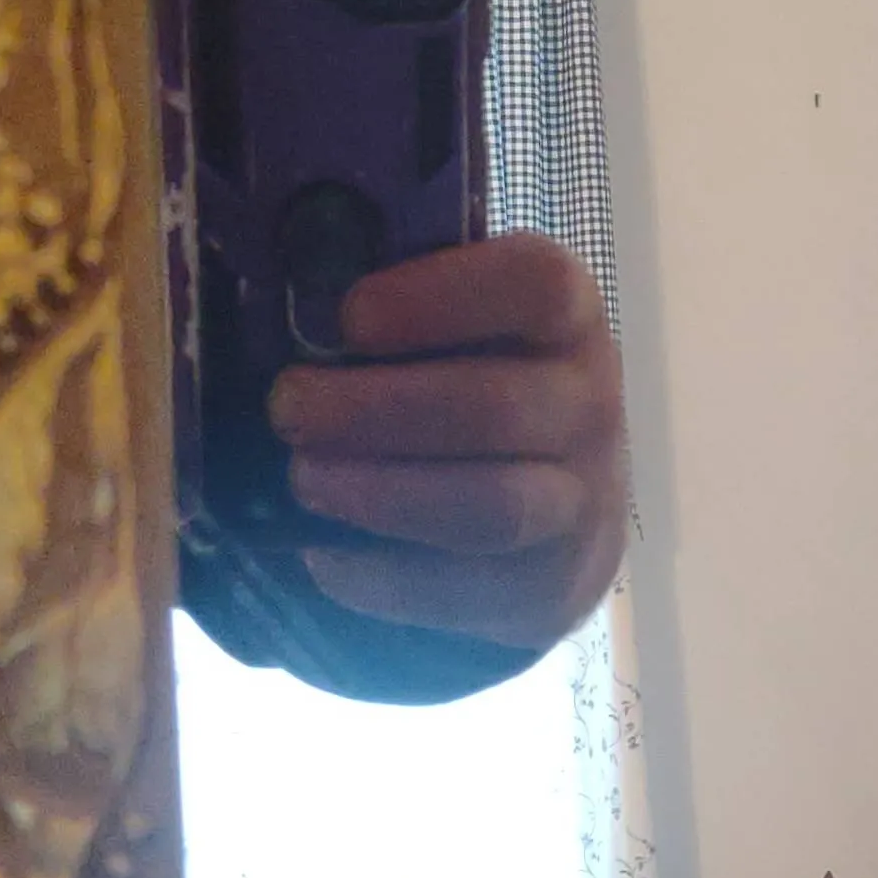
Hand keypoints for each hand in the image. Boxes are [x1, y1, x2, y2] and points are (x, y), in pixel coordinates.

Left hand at [267, 233, 627, 650]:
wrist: (551, 496)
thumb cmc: (469, 379)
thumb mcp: (450, 322)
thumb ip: (390, 300)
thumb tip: (286, 291)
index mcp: (568, 316)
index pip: (536, 287)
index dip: (440, 297)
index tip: (348, 316)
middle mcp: (592, 405)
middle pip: (495, 409)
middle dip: (375, 411)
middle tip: (287, 407)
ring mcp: (583, 503)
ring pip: (494, 507)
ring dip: (383, 494)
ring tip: (302, 479)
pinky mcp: (553, 588)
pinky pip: (469, 591)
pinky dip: (385, 577)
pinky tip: (323, 554)